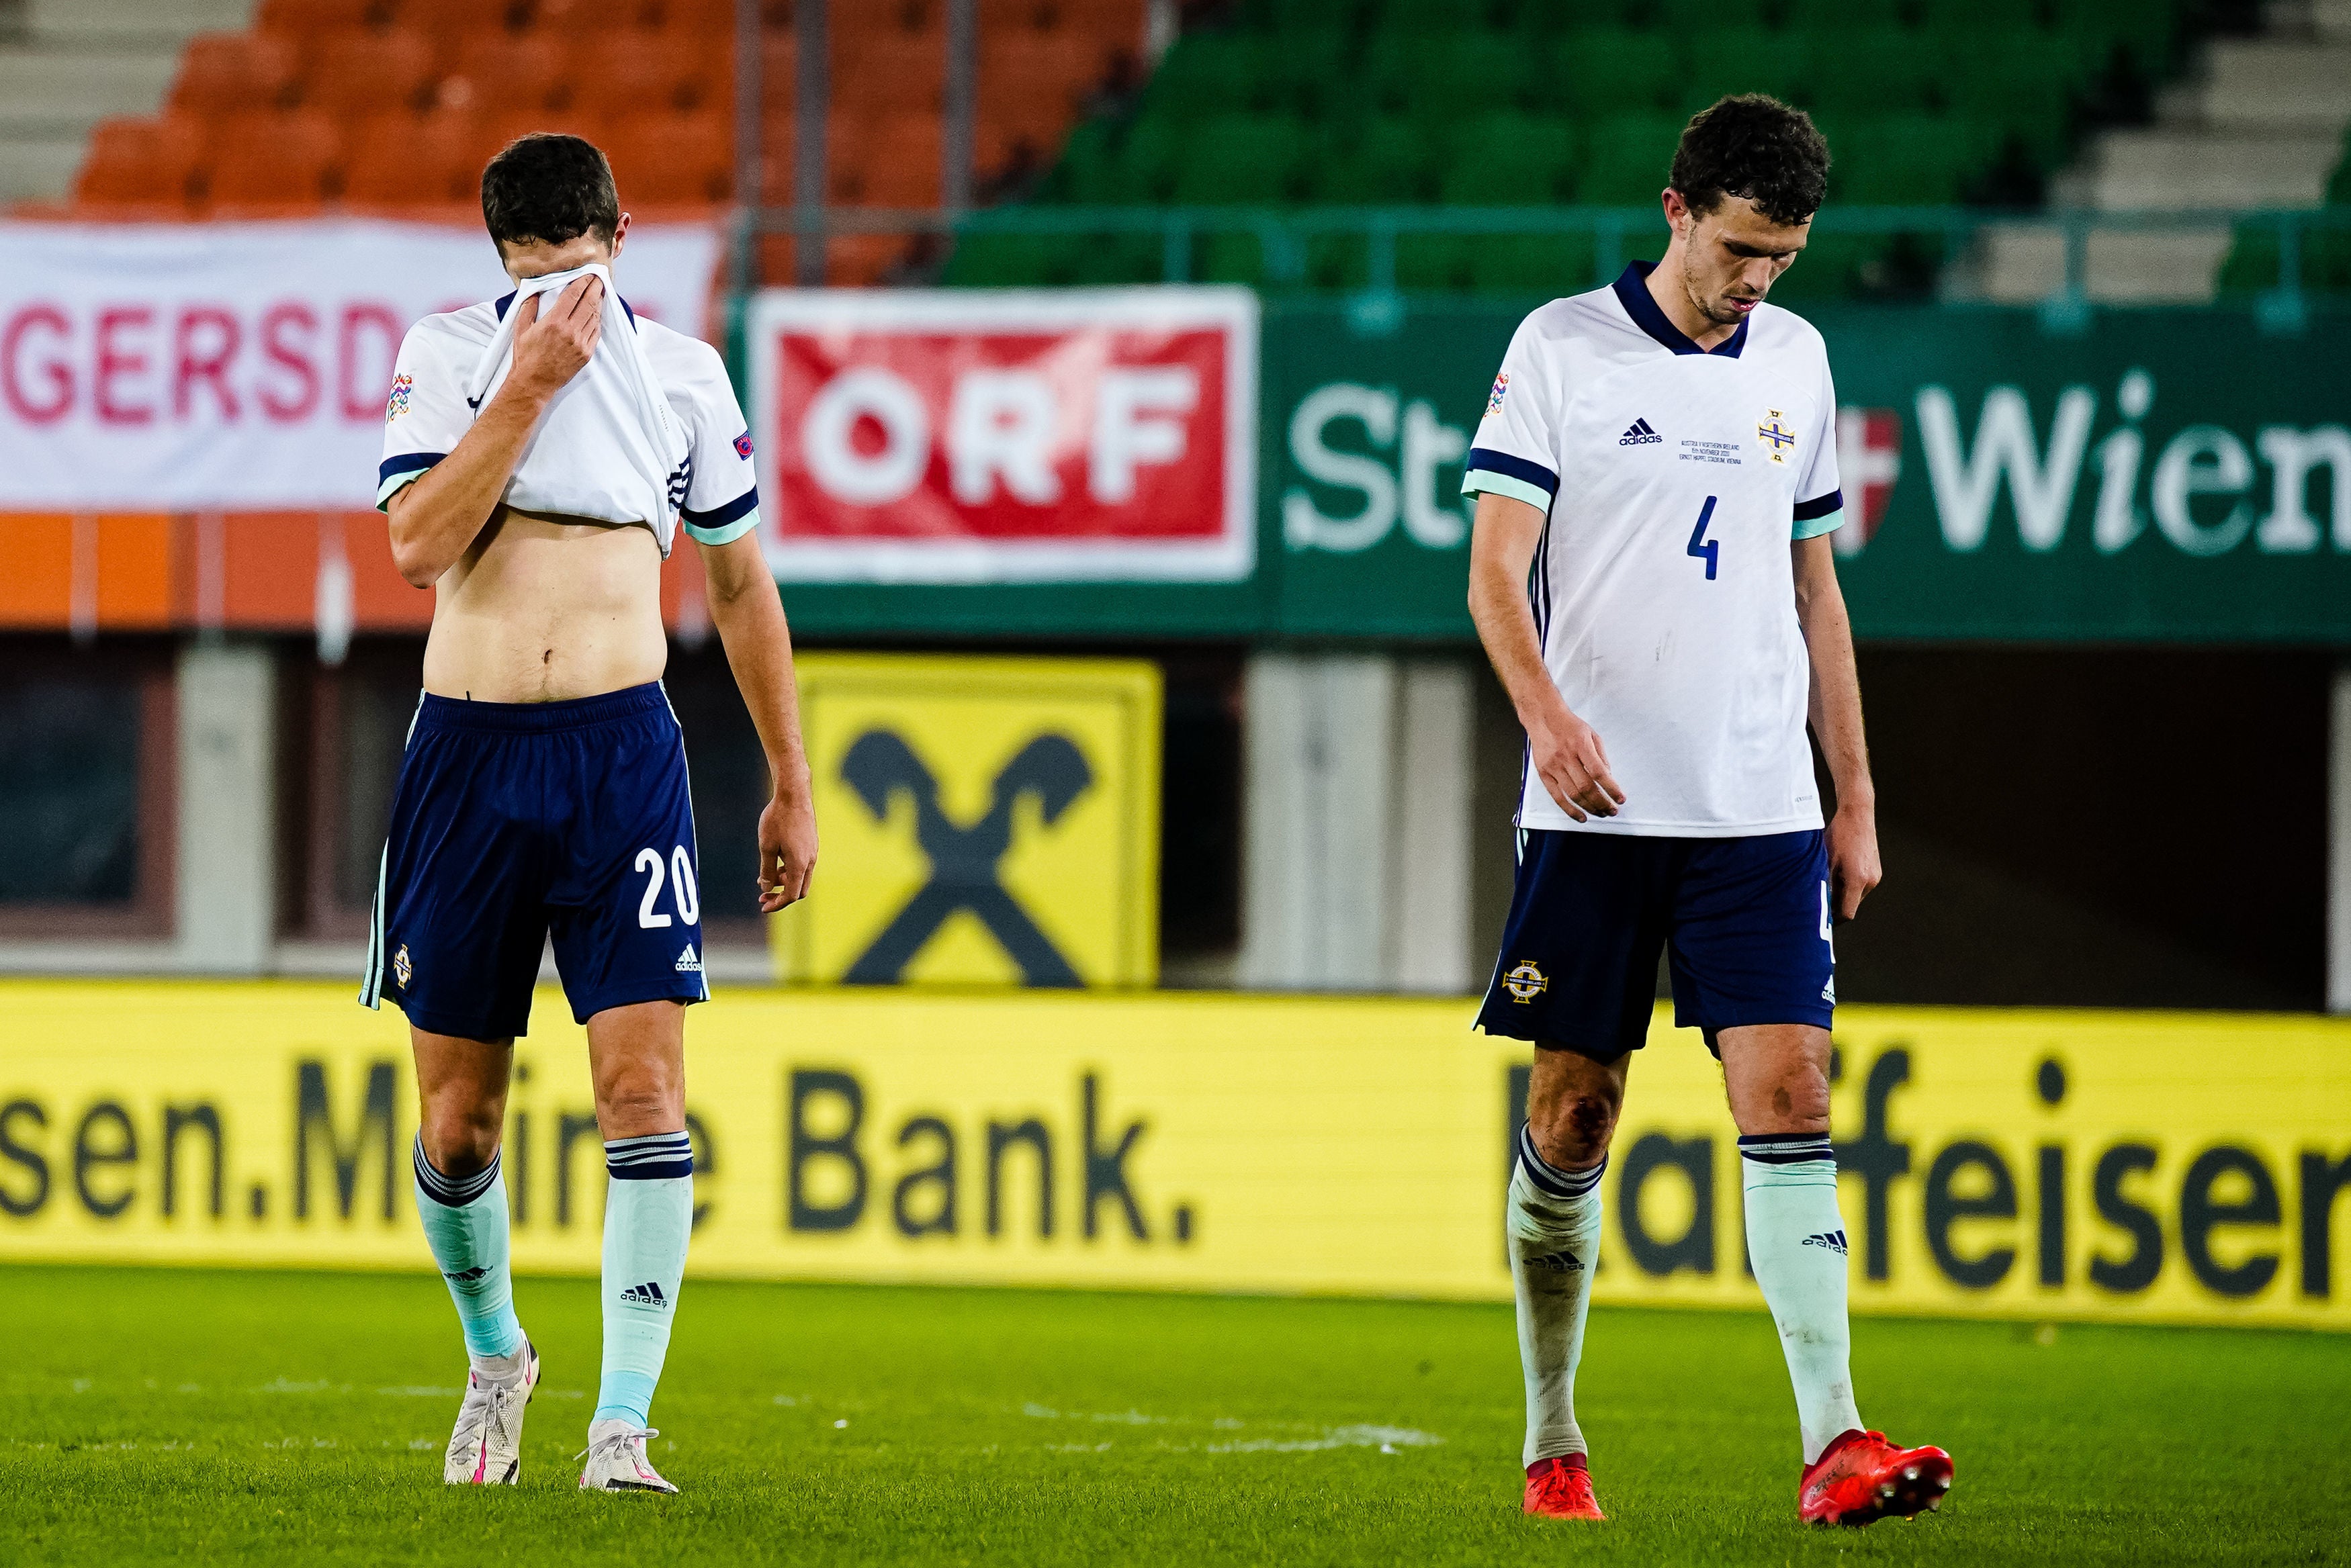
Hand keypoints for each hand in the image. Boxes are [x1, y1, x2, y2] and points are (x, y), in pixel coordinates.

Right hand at [505, 274, 602, 403]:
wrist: (534, 382)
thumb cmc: (525, 357)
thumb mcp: (520, 328)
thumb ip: (528, 307)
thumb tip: (534, 292)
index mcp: (553, 322)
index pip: (573, 296)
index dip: (582, 283)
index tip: (588, 275)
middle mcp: (569, 331)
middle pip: (588, 304)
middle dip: (595, 288)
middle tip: (599, 279)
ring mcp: (580, 343)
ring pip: (594, 317)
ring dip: (598, 303)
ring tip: (600, 293)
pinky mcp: (586, 354)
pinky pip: (596, 333)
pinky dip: (597, 321)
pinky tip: (596, 314)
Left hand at [756, 790, 816, 913]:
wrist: (794, 794)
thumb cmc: (778, 818)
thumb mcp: (766, 846)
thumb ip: (767, 870)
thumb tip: (767, 888)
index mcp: (799, 864)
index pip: (791, 895)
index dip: (777, 904)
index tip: (763, 907)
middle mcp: (810, 861)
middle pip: (799, 890)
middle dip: (781, 896)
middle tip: (762, 896)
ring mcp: (812, 852)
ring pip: (800, 877)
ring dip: (783, 882)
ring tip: (764, 877)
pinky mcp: (811, 844)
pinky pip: (802, 865)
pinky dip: (788, 870)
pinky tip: (775, 862)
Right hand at [1530, 707, 1624, 821]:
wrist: (1543, 718)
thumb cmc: (1570, 726)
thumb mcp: (1592, 735)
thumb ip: (1601, 757)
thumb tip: (1609, 779)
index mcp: (1581, 745)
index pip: (1599, 772)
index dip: (1611, 788)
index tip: (1621, 798)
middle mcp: (1566, 757)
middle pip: (1586, 787)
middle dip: (1602, 803)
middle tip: (1613, 810)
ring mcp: (1553, 767)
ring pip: (1573, 795)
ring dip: (1589, 808)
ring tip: (1601, 813)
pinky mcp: (1544, 774)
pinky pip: (1557, 797)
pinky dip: (1570, 810)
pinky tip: (1581, 816)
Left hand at [1827, 802, 1880, 920]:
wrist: (1857, 815)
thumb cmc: (1838, 835)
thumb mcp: (1826, 861)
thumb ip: (1826, 883)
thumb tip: (1819, 902)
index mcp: (1857, 880)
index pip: (1847, 913)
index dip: (1834, 919)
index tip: (1821, 917)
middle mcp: (1870, 881)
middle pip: (1852, 905)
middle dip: (1836, 905)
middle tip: (1819, 898)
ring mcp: (1875, 876)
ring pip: (1856, 896)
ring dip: (1843, 894)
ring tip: (1828, 879)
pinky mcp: (1876, 871)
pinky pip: (1861, 886)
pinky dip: (1849, 885)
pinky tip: (1838, 871)